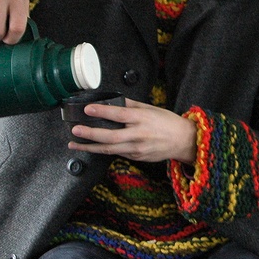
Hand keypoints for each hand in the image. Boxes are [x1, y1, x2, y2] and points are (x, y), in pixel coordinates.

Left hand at [68, 98, 198, 162]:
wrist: (183, 141)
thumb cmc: (168, 122)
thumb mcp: (151, 108)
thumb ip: (132, 105)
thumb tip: (115, 101)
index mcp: (143, 119)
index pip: (119, 114)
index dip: (102, 112)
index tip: (88, 109)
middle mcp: (139, 134)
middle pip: (111, 136)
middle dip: (91, 134)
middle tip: (76, 130)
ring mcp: (137, 148)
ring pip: (110, 149)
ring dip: (91, 147)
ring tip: (75, 143)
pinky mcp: (137, 157)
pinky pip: (117, 153)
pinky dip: (103, 150)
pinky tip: (92, 147)